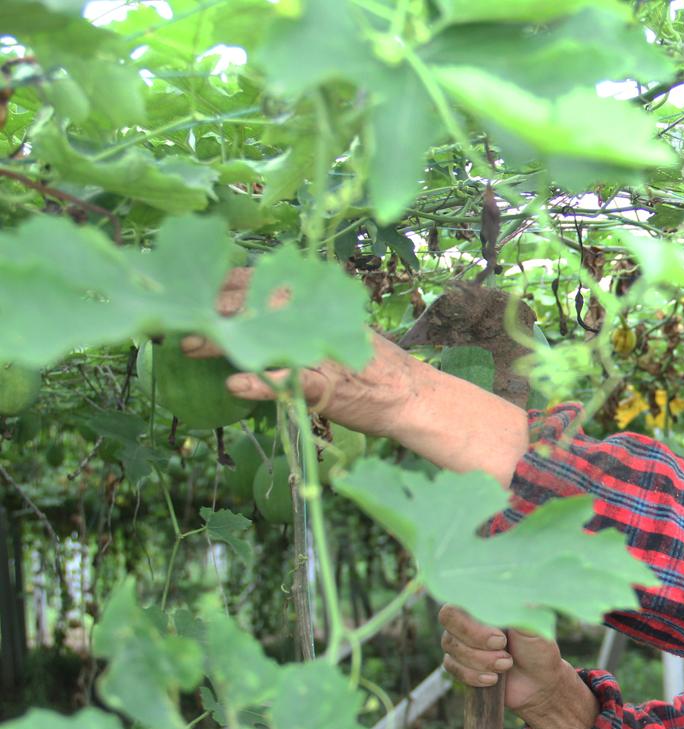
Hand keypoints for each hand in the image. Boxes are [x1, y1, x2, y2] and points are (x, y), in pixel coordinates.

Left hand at [179, 268, 427, 440]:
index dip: (217, 283)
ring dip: (223, 342)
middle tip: (176, 322)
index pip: (257, 280)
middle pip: (253, 305)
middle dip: (210, 312)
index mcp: (313, 301)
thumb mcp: (329, 329)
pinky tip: (235, 385)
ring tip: (191, 346)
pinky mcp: (329, 386)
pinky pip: (291, 383)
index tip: (184, 291)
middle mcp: (316, 318)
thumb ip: (293, 318)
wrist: (409, 395)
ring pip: (265, 338)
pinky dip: (262, 384)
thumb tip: (243, 311)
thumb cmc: (366, 364)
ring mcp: (321, 351)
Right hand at [439, 604, 572, 713]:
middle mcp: (469, 619)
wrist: (538, 683)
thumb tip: (528, 602)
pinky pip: (452, 667)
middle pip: (450, 621)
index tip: (501, 638)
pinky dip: (473, 675)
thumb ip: (527, 615)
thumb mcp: (537, 630)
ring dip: (481, 660)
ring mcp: (461, 641)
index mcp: (486, 604)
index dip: (475, 621)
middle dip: (477, 640)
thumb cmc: (538, 650)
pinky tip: (493, 679)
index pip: (462, 599)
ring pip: (452, 647)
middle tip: (503, 649)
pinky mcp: (459, 664)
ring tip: (506, 664)